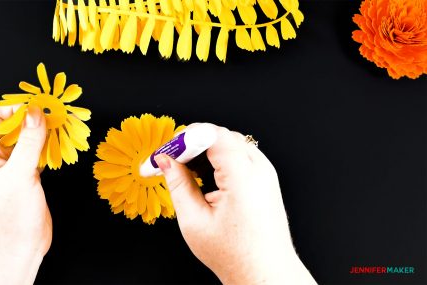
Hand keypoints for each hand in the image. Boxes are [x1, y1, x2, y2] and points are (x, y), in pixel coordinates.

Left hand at [0, 105, 50, 284]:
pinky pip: (40, 156)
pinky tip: (64, 147)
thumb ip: (29, 144)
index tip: (39, 106)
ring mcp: (14, 169)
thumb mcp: (17, 177)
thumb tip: (35, 114)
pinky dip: (52, 150)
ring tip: (66, 127)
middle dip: (36, 120)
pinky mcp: (29, 179)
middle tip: (57, 114)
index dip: (16, 109)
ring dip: (47, 135)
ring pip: (30, 142)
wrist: (13, 252)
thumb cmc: (6, 221)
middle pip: (15, 128)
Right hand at [155, 124, 315, 284]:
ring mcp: (265, 172)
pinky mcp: (265, 177)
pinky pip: (239, 154)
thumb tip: (165, 161)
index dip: (183, 138)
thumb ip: (178, 184)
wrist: (265, 272)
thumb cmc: (235, 254)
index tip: (165, 151)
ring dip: (204, 149)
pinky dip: (218, 157)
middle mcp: (259, 169)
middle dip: (191, 142)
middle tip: (169, 160)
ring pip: (230, 142)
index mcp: (243, 177)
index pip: (211, 135)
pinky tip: (204, 174)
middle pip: (220, 135)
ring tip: (184, 169)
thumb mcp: (195, 220)